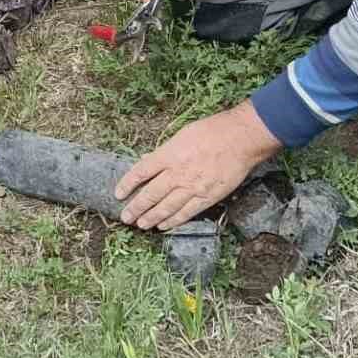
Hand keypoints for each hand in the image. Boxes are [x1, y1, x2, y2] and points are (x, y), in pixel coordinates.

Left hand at [115, 101, 280, 228]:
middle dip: (136, 207)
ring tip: (140, 225)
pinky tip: (163, 226)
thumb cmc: (211, 131)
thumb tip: (148, 161)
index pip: (140, 171)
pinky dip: (173, 221)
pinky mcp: (207, 198)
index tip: (118, 194)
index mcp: (168, 155)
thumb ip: (164, 151)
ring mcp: (192, 188)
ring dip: (151, 218)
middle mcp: (177, 174)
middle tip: (125, 217)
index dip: (127, 184)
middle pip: (151, 194)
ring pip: (166, 208)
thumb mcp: (181, 135)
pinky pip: (186, 213)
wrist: (239, 139)